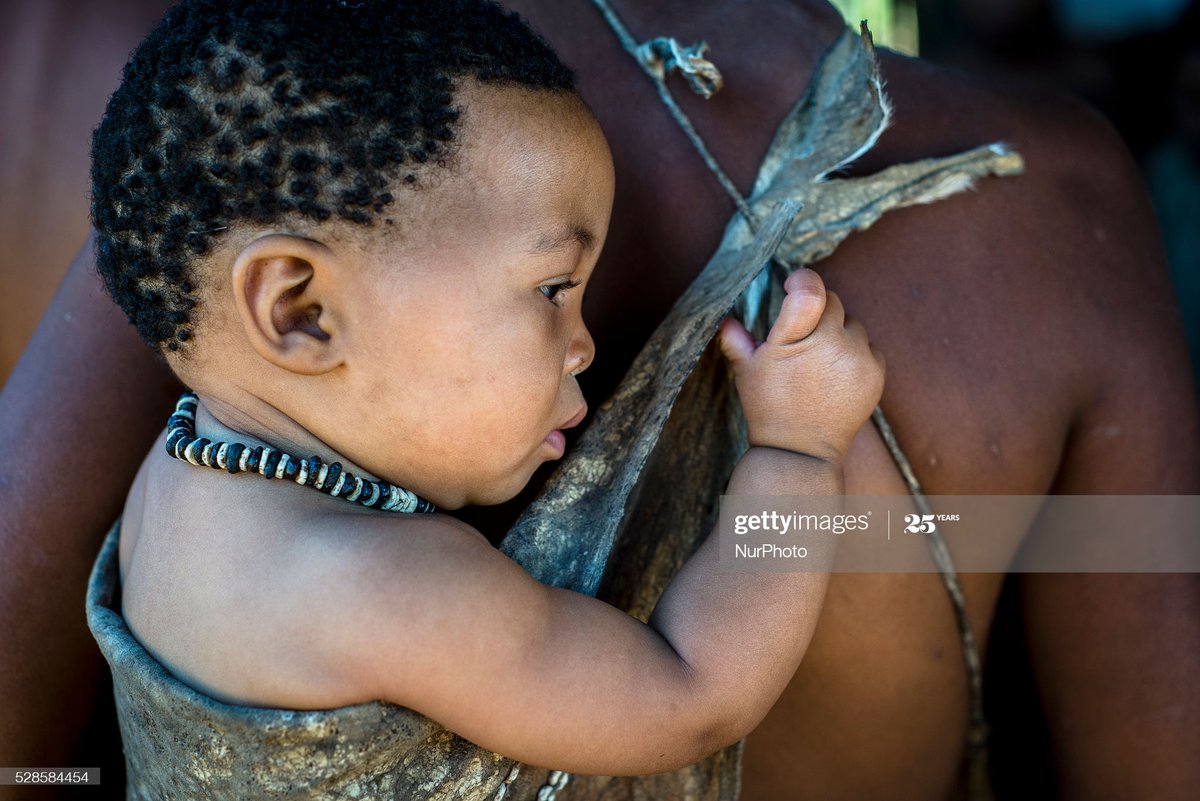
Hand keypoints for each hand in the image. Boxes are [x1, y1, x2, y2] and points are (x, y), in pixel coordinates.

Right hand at [718, 268, 883, 461]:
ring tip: (820, 361)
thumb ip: (735, 339)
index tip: (793, 284)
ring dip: (838, 333)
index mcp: (794, 340)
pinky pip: (868, 346)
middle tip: (803, 337)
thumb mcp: (746, 371)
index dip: (802, 279)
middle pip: (833, 302)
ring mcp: (857, 359)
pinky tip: (836, 374)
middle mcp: (830, 344)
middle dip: (818, 312)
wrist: (801, 451)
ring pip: (852, 324)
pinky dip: (855, 353)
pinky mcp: (875, 373)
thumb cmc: (768, 408)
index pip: (810, 290)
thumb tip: (726, 319)